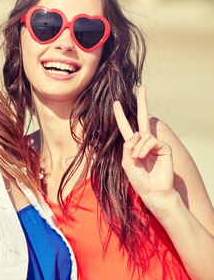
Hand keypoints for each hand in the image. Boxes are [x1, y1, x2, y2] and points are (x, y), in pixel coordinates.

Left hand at [112, 86, 174, 210]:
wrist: (152, 191)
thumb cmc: (139, 179)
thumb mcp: (126, 161)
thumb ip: (127, 146)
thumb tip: (136, 134)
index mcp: (133, 144)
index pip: (126, 126)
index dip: (120, 115)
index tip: (115, 102)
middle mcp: (144, 141)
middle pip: (143, 118)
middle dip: (142, 102)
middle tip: (142, 87)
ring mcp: (154, 144)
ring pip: (142, 135)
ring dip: (136, 148)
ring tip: (137, 159)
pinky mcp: (164, 148)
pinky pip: (150, 141)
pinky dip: (144, 149)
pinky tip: (142, 157)